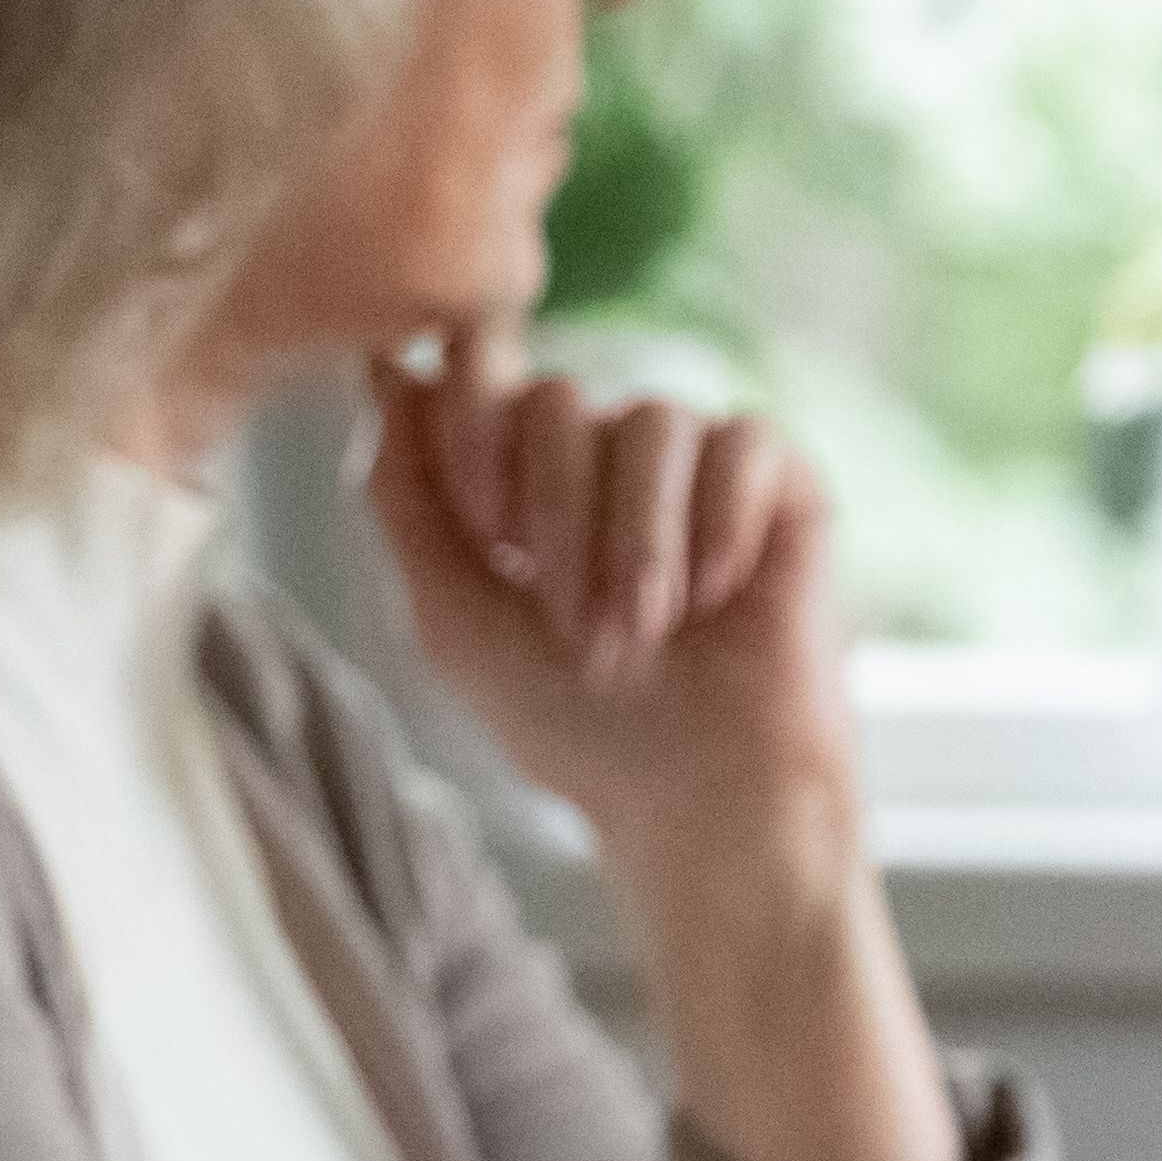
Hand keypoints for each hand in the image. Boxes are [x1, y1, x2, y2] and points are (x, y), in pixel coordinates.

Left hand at [362, 344, 862, 880]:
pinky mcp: (778, 480)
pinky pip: (742, 440)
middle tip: (574, 623)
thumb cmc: (572, 721)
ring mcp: (692, 458)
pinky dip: (719, 526)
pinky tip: (718, 599)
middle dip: (554, 517)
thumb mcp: (454, 617)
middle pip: (555, 396)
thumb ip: (404, 498)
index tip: (489, 534)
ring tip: (644, 631)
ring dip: (635, 541)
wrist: (696, 791)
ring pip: (650, 419)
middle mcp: (603, 449)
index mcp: (517, 471)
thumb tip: (383, 369)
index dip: (471, 425)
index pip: (479, 369)